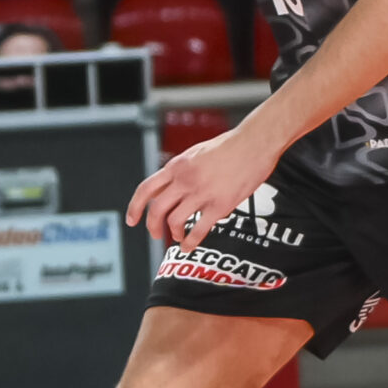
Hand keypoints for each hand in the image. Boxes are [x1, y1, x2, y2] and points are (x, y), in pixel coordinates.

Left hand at [125, 116, 277, 250]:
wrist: (256, 142)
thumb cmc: (231, 145)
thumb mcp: (197, 152)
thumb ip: (183, 169)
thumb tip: (172, 184)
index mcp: (178, 165)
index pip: (146, 189)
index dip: (135, 207)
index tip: (132, 220)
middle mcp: (185, 180)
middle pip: (157, 210)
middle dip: (153, 227)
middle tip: (157, 234)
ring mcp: (202, 193)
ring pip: (175, 222)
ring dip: (173, 234)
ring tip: (178, 237)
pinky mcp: (220, 205)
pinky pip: (198, 230)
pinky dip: (190, 242)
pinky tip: (189, 246)